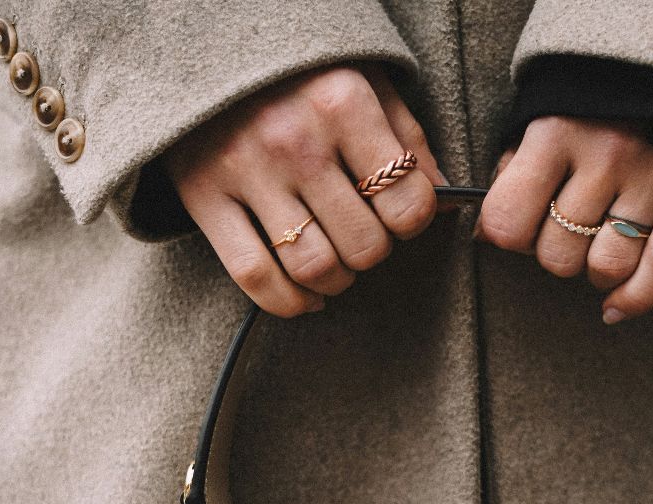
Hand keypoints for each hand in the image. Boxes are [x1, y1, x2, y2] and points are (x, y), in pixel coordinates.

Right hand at [169, 66, 448, 316]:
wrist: (206, 52)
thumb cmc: (302, 74)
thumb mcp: (365, 82)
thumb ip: (409, 139)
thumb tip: (448, 204)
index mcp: (343, 103)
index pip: (408, 203)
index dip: (413, 223)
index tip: (399, 216)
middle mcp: (295, 139)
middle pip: (364, 245)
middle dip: (373, 254)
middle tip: (363, 237)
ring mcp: (245, 170)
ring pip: (313, 267)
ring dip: (336, 282)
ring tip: (337, 264)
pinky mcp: (204, 196)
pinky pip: (255, 276)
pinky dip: (289, 301)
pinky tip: (305, 295)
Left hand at [478, 117, 652, 322]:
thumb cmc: (599, 96)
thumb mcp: (545, 113)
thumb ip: (517, 167)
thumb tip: (489, 233)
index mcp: (556, 133)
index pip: (508, 221)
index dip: (506, 236)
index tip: (516, 230)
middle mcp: (605, 157)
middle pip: (558, 255)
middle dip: (554, 256)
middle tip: (563, 234)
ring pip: (606, 267)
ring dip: (594, 273)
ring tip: (595, 251)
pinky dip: (635, 297)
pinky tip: (615, 306)